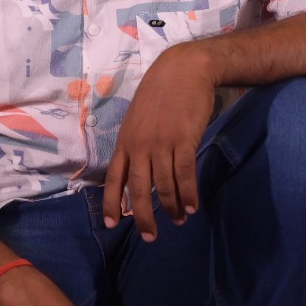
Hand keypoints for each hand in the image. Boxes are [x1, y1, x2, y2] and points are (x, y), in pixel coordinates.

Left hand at [103, 42, 216, 239]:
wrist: (184, 69)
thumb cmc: (161, 92)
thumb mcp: (138, 117)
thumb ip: (136, 142)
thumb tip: (138, 167)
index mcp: (126, 141)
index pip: (115, 178)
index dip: (112, 203)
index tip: (111, 224)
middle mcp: (140, 146)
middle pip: (139, 190)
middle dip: (143, 218)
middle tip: (150, 236)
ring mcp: (161, 143)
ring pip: (164, 186)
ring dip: (173, 207)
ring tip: (179, 218)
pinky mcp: (183, 140)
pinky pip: (185, 175)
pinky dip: (189, 193)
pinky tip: (193, 205)